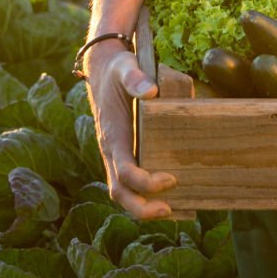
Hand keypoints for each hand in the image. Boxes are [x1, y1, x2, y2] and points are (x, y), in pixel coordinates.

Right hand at [84, 44, 176, 219]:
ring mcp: (117, 154)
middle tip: (169, 211)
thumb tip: (150, 91)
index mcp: (113, 135)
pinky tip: (171, 197)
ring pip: (123, 191)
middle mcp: (112, 150)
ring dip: (143, 207)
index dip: (144, 182)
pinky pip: (131, 182)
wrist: (104, 69)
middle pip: (119, 192)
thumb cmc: (119, 70)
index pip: (123, 171)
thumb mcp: (126, 67)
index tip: (170, 179)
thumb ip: (135, 78)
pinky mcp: (125, 153)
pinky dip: (146, 195)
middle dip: (141, 208)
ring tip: (172, 211)